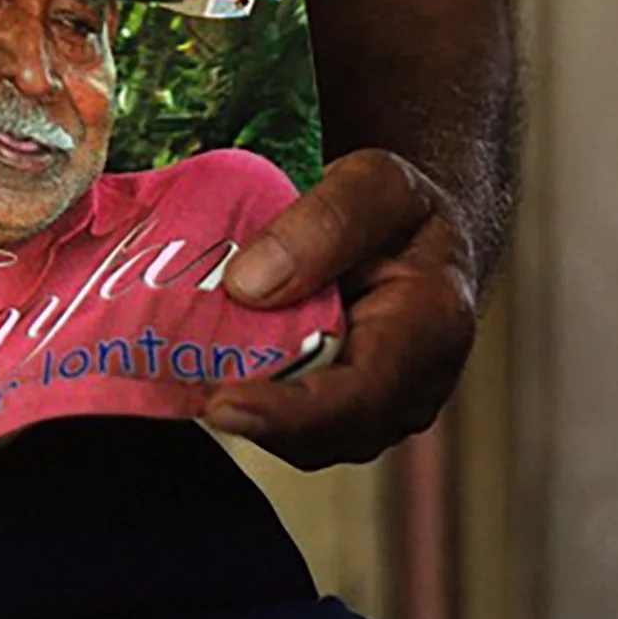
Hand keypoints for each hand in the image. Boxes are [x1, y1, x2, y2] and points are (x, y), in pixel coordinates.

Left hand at [202, 148, 477, 468]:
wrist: (415, 228)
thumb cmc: (401, 206)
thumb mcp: (376, 181)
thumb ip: (325, 223)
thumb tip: (249, 285)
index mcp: (432, 324)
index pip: (363, 391)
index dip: (290, 411)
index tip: (222, 404)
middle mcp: (412, 383)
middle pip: (327, 431)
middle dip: (255, 419)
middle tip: (186, 392)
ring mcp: (378, 404)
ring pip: (303, 437)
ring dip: (244, 413)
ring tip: (187, 377)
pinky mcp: (343, 406)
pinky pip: (292, 420)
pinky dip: (248, 397)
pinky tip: (205, 368)